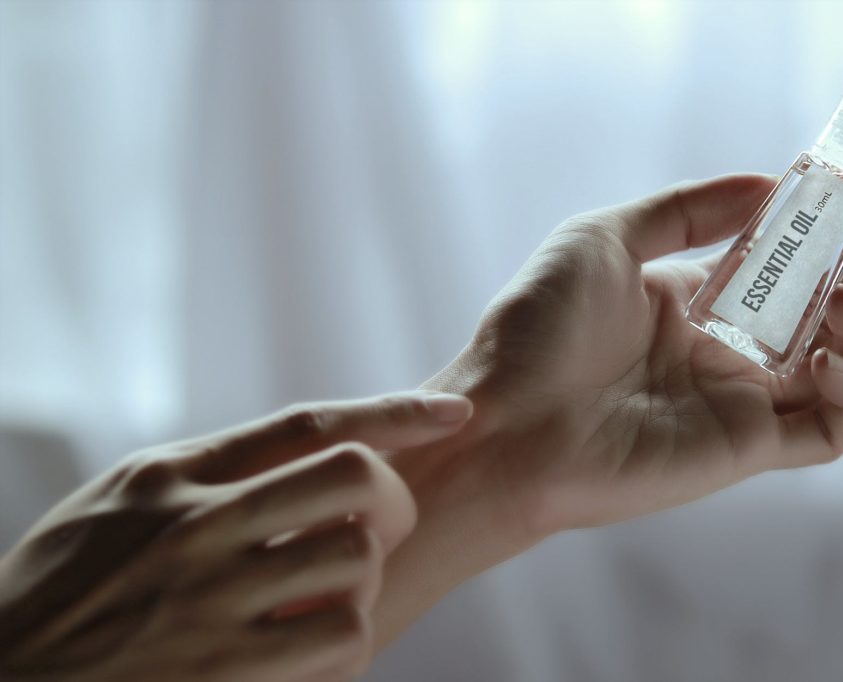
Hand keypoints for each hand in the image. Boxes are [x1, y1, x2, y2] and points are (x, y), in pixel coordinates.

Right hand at [0, 391, 472, 681]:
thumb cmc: (58, 595)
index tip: (454, 412)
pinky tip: (312, 650)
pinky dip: (346, 642)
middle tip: (379, 527)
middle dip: (392, 498)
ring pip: (358, 558)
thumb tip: (299, 452)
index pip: (307, 424)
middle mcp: (196, 525)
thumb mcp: (115, 507)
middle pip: (354, 476)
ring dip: (364, 580)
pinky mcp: (226, 672)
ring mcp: (212, 600)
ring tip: (331, 599)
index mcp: (171, 475)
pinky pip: (342, 639)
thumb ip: (201, 474)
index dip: (394, 411)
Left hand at [432, 173, 842, 530]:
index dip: (821, 232)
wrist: (506, 423)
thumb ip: (684, 211)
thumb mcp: (602, 238)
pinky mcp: (745, 448)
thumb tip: (765, 184)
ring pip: (840, 366)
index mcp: (690, 300)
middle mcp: (721, 349)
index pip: (779, 264)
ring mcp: (736, 400)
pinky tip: (831, 360)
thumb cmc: (537, 328)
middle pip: (823, 310)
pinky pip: (829, 432)